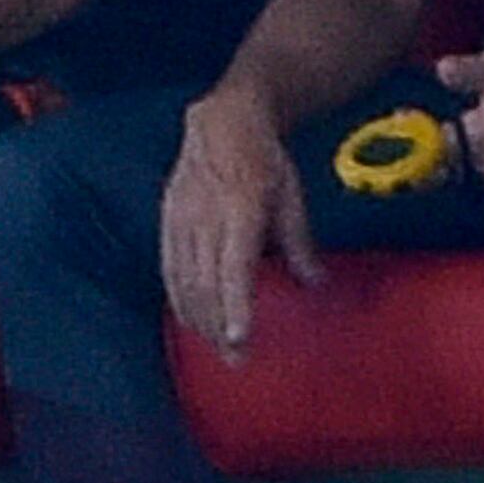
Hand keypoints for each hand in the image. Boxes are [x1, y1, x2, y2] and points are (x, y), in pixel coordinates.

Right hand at [157, 83, 318, 356]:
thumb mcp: (292, 196)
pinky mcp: (168, 218)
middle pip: (205, 281)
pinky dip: (178, 295)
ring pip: (182, 277)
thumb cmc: (263, 160)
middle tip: (235, 361)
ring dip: (197, 316)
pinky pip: (169, 265)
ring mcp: (181, 217)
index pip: (234, 267)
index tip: (238, 339)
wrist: (220, 122)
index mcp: (240, 209)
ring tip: (214, 346)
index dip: (235, 306)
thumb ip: (299, 242)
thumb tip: (315, 283)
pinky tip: (188, 316)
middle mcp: (205, 216)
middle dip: (217, 325)